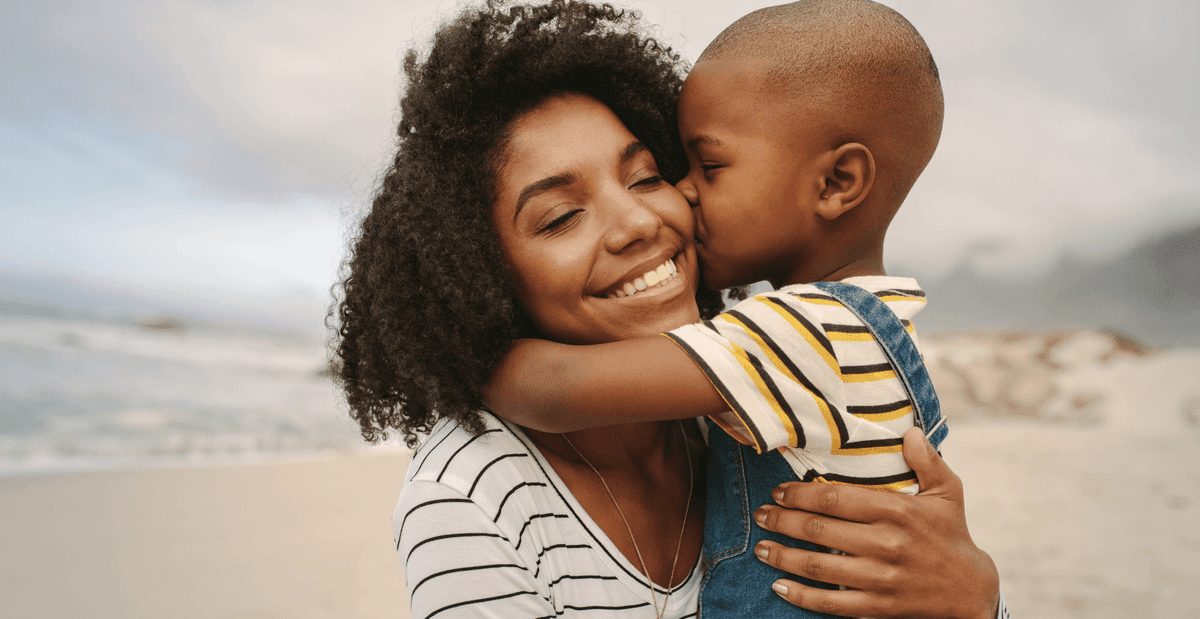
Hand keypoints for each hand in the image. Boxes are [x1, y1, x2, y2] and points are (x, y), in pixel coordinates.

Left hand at [753, 427, 999, 618]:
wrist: (971, 591)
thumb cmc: (952, 534)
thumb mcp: (948, 492)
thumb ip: (927, 460)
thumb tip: (910, 431)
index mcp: (897, 511)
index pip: (834, 499)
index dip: (799, 495)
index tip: (777, 491)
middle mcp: (886, 543)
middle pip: (819, 530)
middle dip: (782, 521)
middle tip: (760, 515)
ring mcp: (881, 577)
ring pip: (818, 566)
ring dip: (783, 557)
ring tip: (761, 548)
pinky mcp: (879, 606)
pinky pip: (832, 602)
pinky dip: (801, 596)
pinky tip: (779, 587)